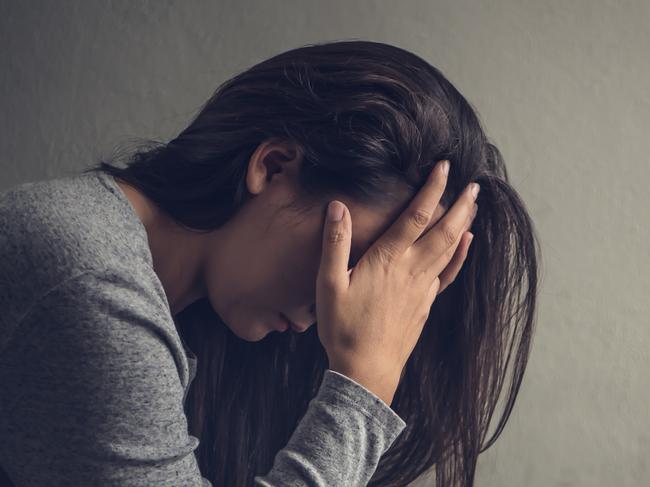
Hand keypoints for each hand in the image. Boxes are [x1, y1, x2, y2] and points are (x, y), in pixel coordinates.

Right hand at [315, 160, 478, 403]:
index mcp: (388, 260)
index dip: (432, 189)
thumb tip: (338, 207)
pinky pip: (447, 273)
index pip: (416, 215)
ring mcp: (422, 288)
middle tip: (474, 184)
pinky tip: (466, 245)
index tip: (444, 167)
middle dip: (460, 204)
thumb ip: (335, 244)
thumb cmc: (343, 328)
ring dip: (464, 224)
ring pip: (449, 249)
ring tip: (474, 205)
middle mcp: (411, 270)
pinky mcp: (425, 303)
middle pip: (443, 230)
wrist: (366, 370)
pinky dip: (460, 256)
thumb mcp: (329, 284)